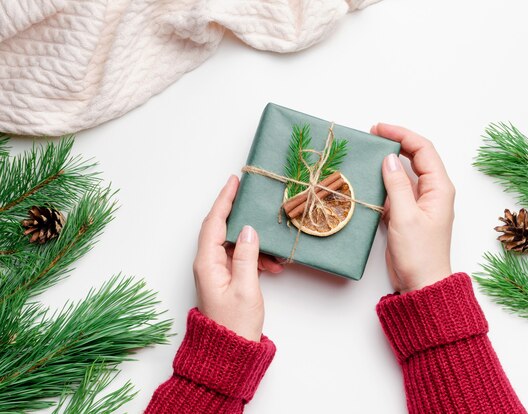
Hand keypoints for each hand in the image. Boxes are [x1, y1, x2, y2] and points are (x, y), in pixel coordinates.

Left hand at [193, 175, 282, 340]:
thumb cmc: (235, 325)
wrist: (230, 352)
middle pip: (222, 228)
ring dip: (255, 243)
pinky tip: (272, 266)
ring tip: (274, 251)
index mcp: (207, 263)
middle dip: (239, 214)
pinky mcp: (226, 278)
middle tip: (254, 197)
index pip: (214, 222)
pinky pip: (241, 258)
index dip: (224, 200)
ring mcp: (217, 271)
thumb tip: (248, 229)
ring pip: (235, 244)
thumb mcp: (246, 288)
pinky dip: (257, 257)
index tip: (234, 181)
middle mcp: (208, 264)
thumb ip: (247, 255)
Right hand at [371, 123, 454, 292]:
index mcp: (439, 188)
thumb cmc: (419, 254)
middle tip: (371, 135)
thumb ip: (397, 185)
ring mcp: (420, 203)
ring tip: (367, 154)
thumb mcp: (405, 216)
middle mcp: (432, 191)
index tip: (379, 128)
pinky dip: (383, 181)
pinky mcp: (408, 214)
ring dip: (388, 162)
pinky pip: (397, 190)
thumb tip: (389, 159)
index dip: (402, 134)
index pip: (423, 150)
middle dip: (395, 142)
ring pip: (405, 173)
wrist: (422, 284)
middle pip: (416, 157)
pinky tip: (368, 180)